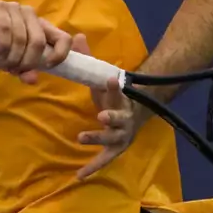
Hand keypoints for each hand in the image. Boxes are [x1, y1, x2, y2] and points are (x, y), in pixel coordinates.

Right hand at [0, 1, 74, 83]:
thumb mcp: (12, 61)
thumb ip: (24, 70)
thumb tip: (32, 79)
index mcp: (40, 26)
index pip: (63, 37)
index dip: (60, 53)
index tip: (47, 66)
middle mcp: (29, 14)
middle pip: (38, 41)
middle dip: (27, 61)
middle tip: (15, 69)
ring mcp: (13, 8)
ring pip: (21, 38)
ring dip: (11, 57)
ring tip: (2, 63)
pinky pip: (5, 30)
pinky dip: (2, 48)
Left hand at [73, 35, 141, 178]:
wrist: (137, 111)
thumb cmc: (116, 94)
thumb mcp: (103, 76)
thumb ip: (89, 58)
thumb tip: (76, 36)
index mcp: (123, 98)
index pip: (120, 90)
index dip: (115, 86)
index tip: (112, 78)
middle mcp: (126, 118)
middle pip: (120, 118)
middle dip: (112, 117)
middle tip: (102, 116)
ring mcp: (122, 135)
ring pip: (113, 138)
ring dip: (99, 138)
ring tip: (81, 137)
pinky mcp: (117, 148)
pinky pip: (105, 160)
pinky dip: (93, 167)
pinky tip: (79, 176)